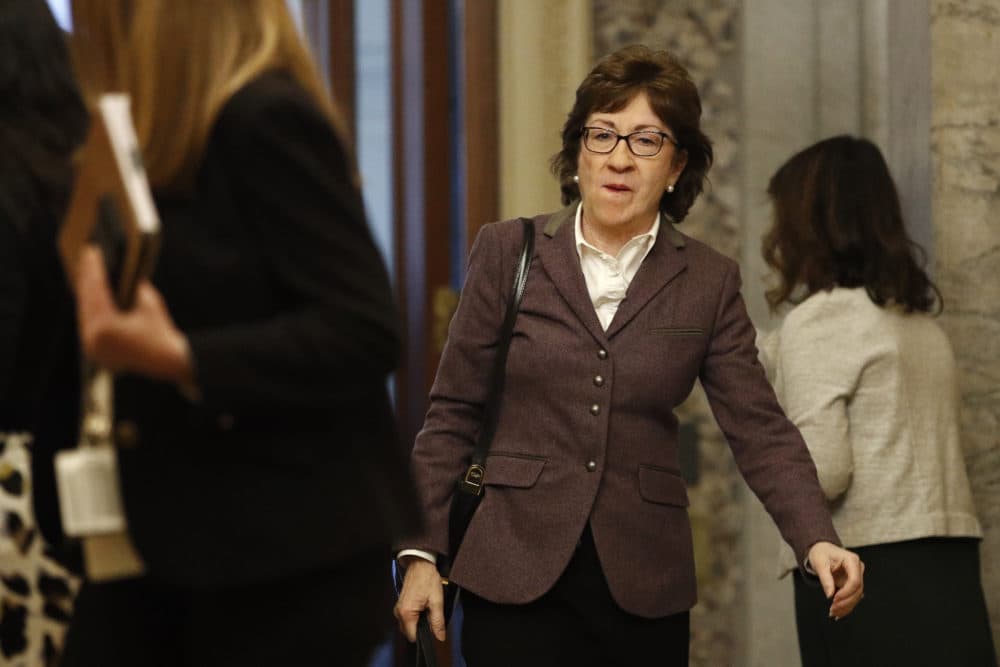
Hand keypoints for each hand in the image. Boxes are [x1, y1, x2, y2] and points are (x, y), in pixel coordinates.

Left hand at [74, 246, 192, 383]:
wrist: (169, 363)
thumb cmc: (162, 332)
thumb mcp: (149, 303)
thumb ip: (131, 287)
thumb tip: (117, 271)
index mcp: (105, 328)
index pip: (95, 291)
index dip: (94, 269)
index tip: (91, 251)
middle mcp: (93, 339)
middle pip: (85, 301)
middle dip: (86, 278)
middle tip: (87, 257)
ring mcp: (91, 346)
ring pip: (84, 312)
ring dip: (86, 291)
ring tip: (87, 272)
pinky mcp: (95, 350)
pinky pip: (88, 323)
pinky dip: (90, 307)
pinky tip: (91, 294)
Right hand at [393, 558, 445, 642]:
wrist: (420, 564)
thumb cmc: (427, 578)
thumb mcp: (437, 601)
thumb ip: (438, 621)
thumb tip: (440, 637)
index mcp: (406, 613)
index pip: (413, 637)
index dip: (424, 636)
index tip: (432, 630)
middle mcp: (399, 612)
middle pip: (410, 632)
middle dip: (421, 629)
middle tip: (431, 615)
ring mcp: (398, 609)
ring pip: (408, 626)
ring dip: (418, 622)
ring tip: (427, 609)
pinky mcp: (400, 605)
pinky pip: (407, 618)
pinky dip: (415, 617)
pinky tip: (422, 606)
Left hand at [807, 541, 864, 618]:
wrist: (821, 550)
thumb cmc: (820, 554)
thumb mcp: (819, 564)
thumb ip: (826, 579)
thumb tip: (830, 595)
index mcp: (852, 560)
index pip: (855, 581)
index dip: (846, 592)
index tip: (833, 599)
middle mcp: (858, 569)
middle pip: (858, 590)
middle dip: (845, 602)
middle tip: (832, 610)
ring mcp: (857, 576)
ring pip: (857, 596)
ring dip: (846, 607)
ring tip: (832, 613)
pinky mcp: (853, 584)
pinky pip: (852, 597)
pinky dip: (846, 606)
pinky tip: (838, 614)